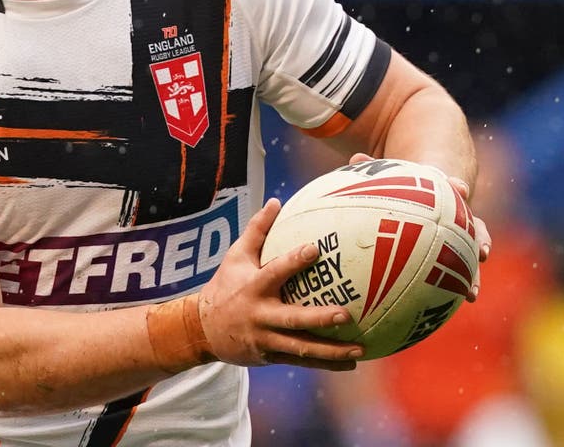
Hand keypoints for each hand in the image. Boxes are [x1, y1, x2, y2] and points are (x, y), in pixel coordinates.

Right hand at [196, 198, 361, 370]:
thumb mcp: (236, 256)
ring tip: (360, 350)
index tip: (315, 249)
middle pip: (293, 318)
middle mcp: (260, 314)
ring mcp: (266, 338)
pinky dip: (326, 362)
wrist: (203, 328)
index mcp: (253, 286)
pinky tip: (351, 363)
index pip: (275, 271)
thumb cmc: (225, 284)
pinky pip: (301, 360)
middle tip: (346, 314)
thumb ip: (257, 230)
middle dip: (319, 318)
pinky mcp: (270, 355)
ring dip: (331, 350)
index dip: (293, 261)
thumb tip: (276, 201)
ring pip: (301, 347)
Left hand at [347, 152, 490, 301]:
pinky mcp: (450, 258)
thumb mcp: (393, 177)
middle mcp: (459, 219)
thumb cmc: (406, 187)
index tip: (460, 188)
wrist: (428, 196)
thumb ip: (375, 169)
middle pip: (476, 228)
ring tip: (471, 294)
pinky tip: (440, 310)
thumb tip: (355, 159)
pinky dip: (449, 291)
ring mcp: (458, 240)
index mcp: (447, 196)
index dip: (458, 187)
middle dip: (481, 239)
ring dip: (474, 275)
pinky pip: (451, 277)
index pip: (456, 189)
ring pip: (471, 259)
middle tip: (483, 251)